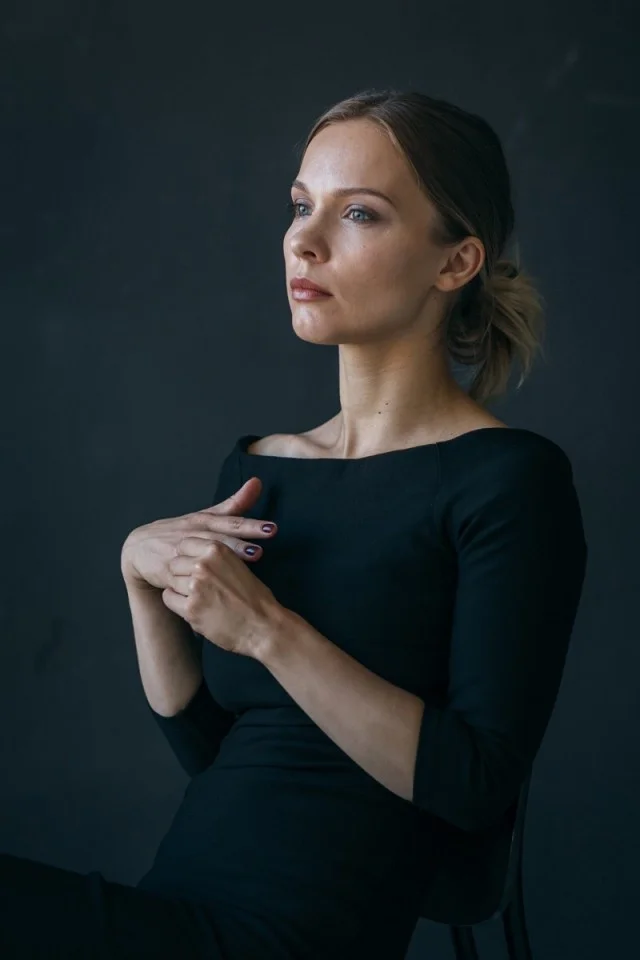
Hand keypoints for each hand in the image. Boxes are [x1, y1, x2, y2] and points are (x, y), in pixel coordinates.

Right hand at [120, 476, 277, 592]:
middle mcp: (191, 535)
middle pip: (217, 539)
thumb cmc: (180, 533)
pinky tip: (210, 585)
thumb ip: (234, 504)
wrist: (138, 550)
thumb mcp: (206, 517)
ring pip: (201, 555)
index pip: (229, 523)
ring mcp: (178, 553)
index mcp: (202, 522)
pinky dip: (196, 580)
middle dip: (238, 544)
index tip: (272, 529)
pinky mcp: (167, 572)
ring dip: (222, 558)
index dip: (250, 526)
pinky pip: (183, 576)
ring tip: (245, 562)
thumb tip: (258, 482)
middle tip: (260, 550)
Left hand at [161, 538, 284, 658]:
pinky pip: (169, 599)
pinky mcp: (190, 608)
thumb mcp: (237, 565)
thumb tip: (193, 557)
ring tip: (197, 598)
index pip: (184, 544)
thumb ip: (214, 559)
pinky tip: (192, 607)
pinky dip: (178, 604)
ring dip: (180, 589)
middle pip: (174, 563)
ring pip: (171, 581)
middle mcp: (203, 564)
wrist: (263, 625)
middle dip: (181, 573)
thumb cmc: (254, 598)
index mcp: (216, 550)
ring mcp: (195, 586)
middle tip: (194, 586)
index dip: (186, 556)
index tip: (190, 565)